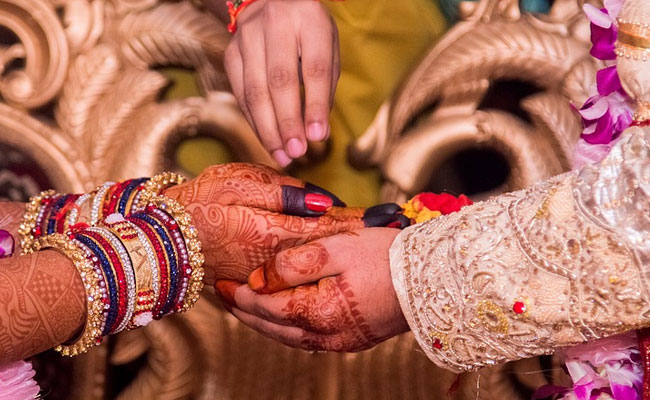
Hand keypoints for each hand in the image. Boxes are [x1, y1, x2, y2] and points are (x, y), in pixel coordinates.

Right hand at [164, 164, 406, 284]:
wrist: (167, 238)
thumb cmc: (202, 202)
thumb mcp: (240, 183)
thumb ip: (285, 194)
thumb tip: (326, 203)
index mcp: (275, 231)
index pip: (330, 226)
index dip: (361, 220)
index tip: (389, 217)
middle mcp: (278, 259)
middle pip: (331, 250)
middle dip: (364, 240)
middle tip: (397, 232)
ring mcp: (270, 275)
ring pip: (318, 266)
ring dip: (348, 256)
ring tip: (377, 248)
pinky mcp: (260, 282)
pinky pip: (298, 277)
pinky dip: (322, 270)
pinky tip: (337, 268)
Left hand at [214, 228, 409, 351]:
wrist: (431, 277)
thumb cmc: (386, 256)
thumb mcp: (336, 247)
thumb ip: (293, 263)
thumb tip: (260, 279)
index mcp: (319, 311)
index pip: (266, 306)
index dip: (240, 294)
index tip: (222, 281)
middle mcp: (327, 335)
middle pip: (271, 326)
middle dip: (243, 312)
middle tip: (222, 296)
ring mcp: (340, 342)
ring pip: (287, 336)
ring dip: (262, 322)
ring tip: (242, 307)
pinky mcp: (351, 340)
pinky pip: (306, 338)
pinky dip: (285, 328)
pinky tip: (279, 317)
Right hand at [224, 0, 339, 166]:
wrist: (273, 3)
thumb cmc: (308, 33)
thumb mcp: (327, 49)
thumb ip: (324, 88)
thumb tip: (317, 133)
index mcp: (309, 19)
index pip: (314, 68)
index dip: (315, 105)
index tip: (317, 136)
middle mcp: (275, 23)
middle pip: (280, 81)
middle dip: (288, 123)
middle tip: (297, 153)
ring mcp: (247, 36)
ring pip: (255, 91)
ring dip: (268, 129)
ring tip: (282, 156)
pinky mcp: (231, 52)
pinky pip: (241, 93)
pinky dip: (254, 121)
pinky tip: (267, 140)